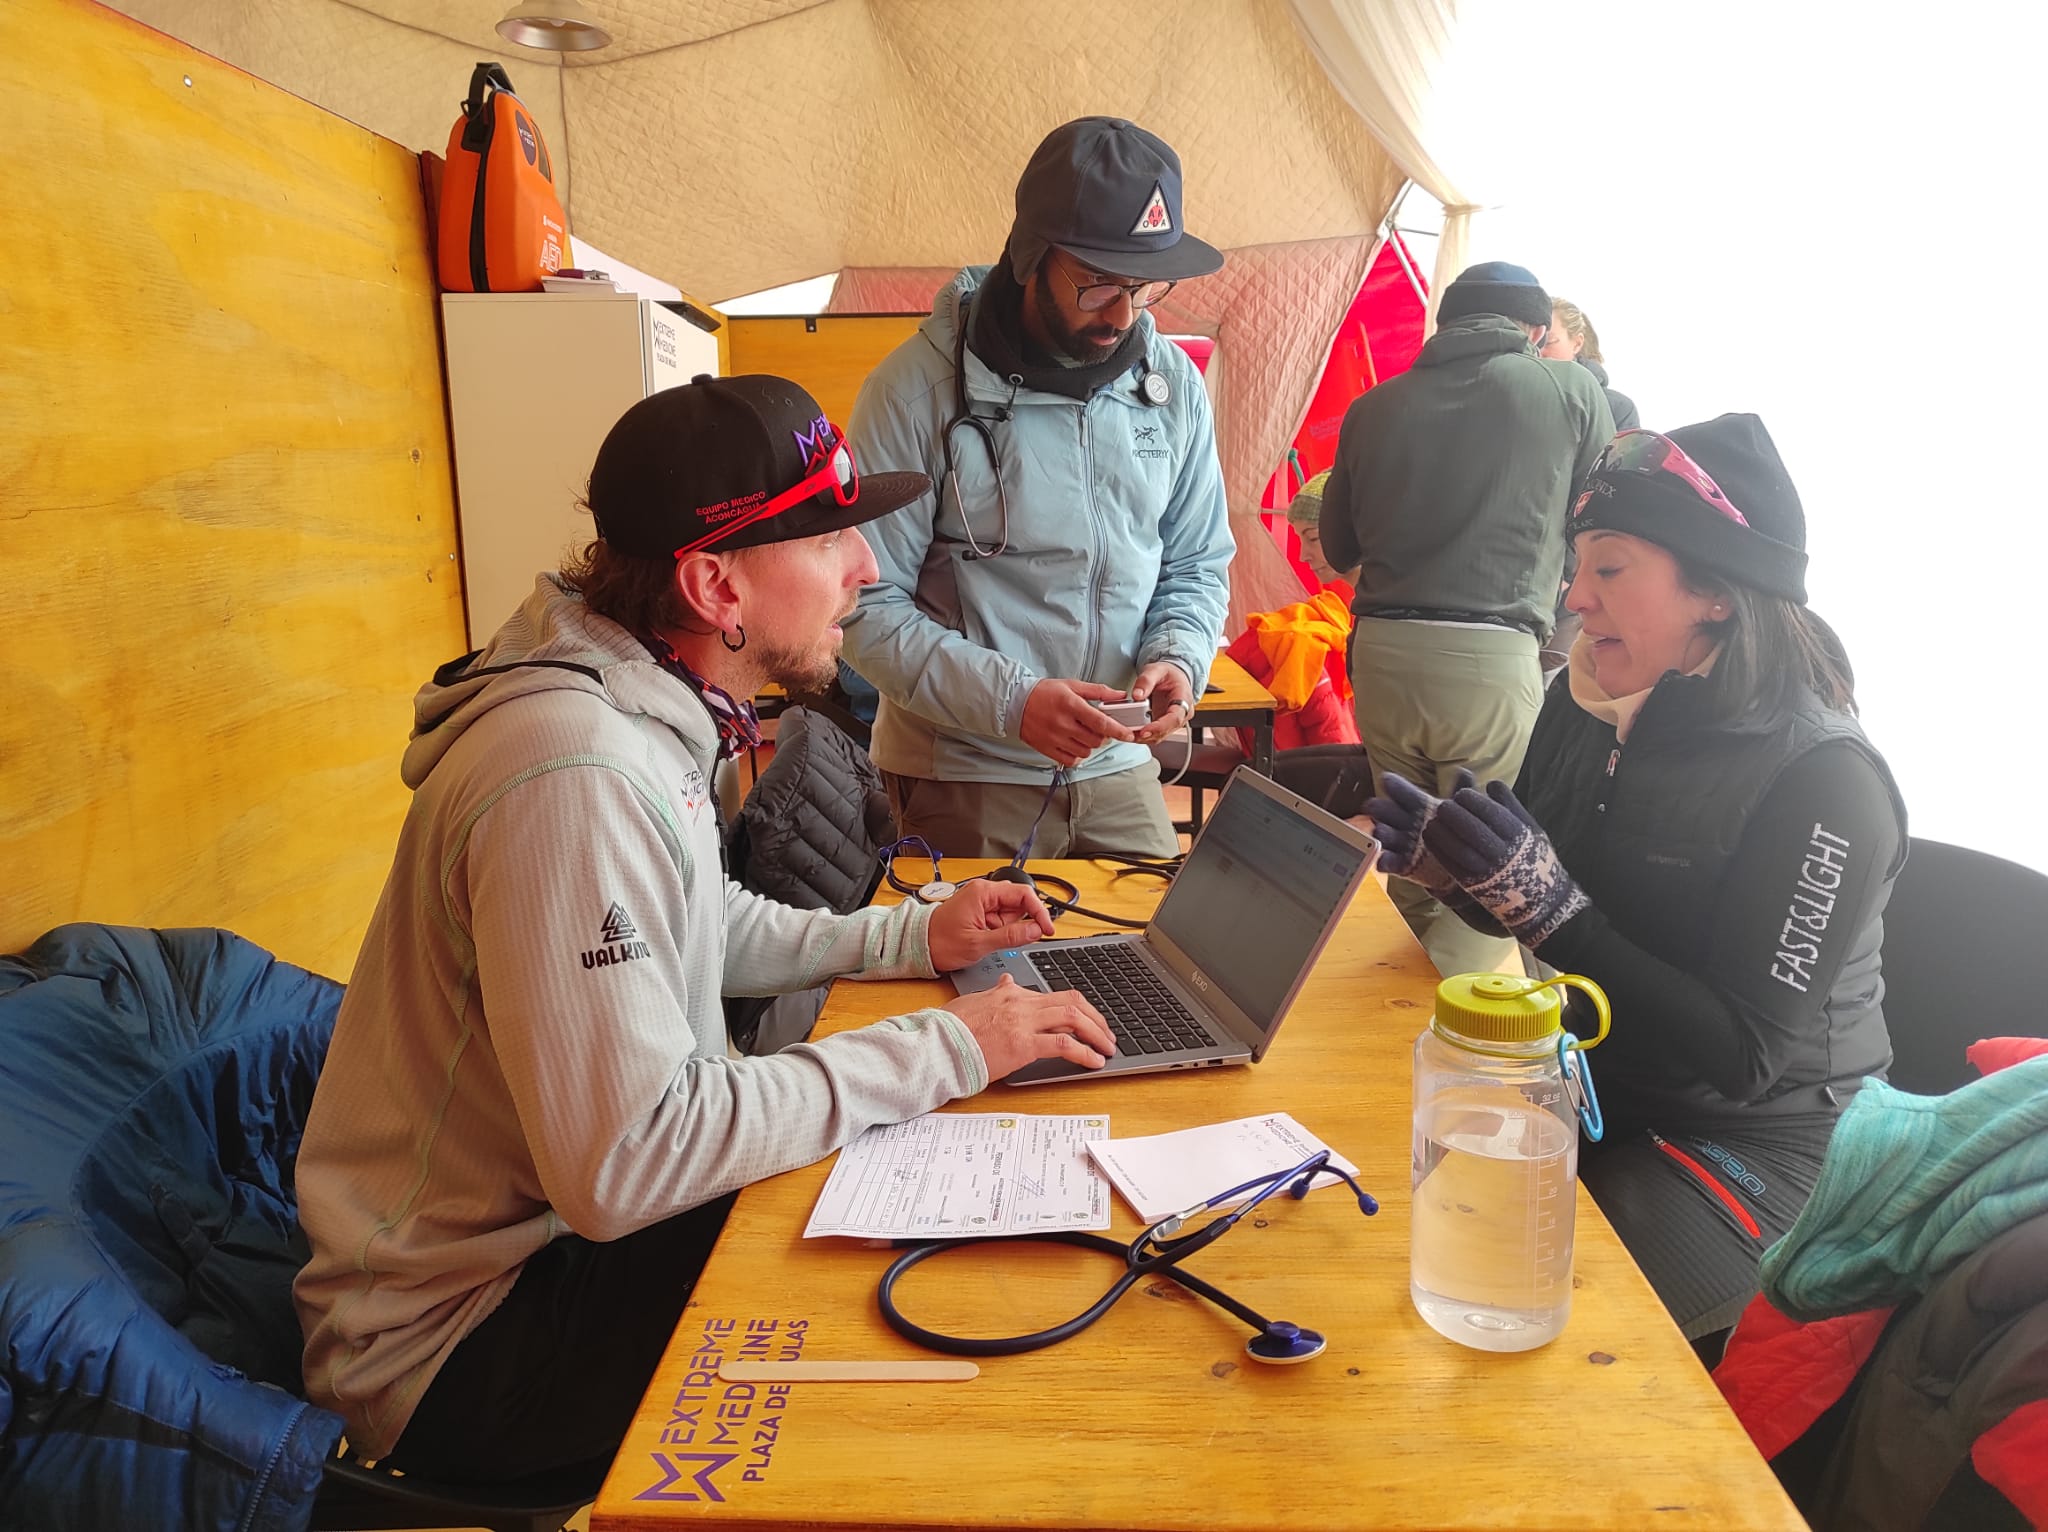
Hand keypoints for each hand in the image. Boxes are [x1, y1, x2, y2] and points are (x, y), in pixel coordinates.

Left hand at [925, 879, 1054, 972]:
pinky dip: (1001, 930)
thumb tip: (1036, 930)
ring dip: (1009, 928)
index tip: (1047, 929)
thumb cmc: (940, 941)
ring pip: (1011, 912)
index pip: (1024, 894)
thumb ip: (1011, 936)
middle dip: (1021, 922)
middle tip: (1012, 940)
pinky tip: (988, 938)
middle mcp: (984, 892)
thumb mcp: (980, 943)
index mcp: (984, 893)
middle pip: (1019, 902)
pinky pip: (1001, 918)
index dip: (1039, 911)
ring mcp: (982, 901)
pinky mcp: (980, 911)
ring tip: (990, 940)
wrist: (919, 946)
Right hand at [946, 974, 1116, 1079]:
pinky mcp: (1023, 1045)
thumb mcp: (974, 1001)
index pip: (1054, 995)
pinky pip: (1064, 1045)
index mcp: (1011, 993)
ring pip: (1073, 1018)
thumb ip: (995, 992)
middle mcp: (1021, 1003)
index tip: (1087, 1020)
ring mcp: (1023, 1022)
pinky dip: (1085, 1052)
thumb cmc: (949, 1029)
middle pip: (1072, 1002)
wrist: (936, 1044)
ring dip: (1096, 1034)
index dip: (1077, 1008)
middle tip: (1106, 1033)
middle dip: (1095, 1018)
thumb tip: (1006, 982)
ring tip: (1107, 1048)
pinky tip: (1094, 1061)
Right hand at [1020, 678, 1131, 767]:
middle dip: (1103, 736)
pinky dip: (1077, 755)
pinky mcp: (1047, 749)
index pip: (1100, 722)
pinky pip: (1071, 760)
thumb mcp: (1072, 685)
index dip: (1118, 730)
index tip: (1128, 735)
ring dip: (1090, 745)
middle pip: (1096, 740)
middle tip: (1098, 729)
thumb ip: (1098, 691)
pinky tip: (1073, 744)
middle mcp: (1063, 723)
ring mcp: (1054, 738)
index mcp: (1071, 705)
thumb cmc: (1046, 692)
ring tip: (1082, 734)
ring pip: (1085, 751)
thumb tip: (1120, 696)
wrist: (1016, 702)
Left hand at [1127, 661, 1194, 744]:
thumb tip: (1137, 695)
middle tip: (1129, 733)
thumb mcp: (1157, 670)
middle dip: (1147, 735)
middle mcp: (1182, 714)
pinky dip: (1142, 735)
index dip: (1160, 727)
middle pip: (1166, 731)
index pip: (1175, 718)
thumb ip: (1146, 680)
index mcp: (1184, 699)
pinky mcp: (1164, 726)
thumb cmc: (1168, 674)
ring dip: (1143, 737)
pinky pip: (1154, 734)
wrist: (1173, 678)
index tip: (1145, 731)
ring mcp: (1173, 722)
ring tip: (1127, 732)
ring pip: (1159, 736)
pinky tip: (1131, 730)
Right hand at [1363, 771, 1471, 893]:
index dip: (1395, 786)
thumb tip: (1463, 770)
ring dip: (1381, 834)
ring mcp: (1400, 844)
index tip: (1386, 779)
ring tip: (1379, 832)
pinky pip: (1390, 862)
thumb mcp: (1460, 809)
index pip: (1404, 793)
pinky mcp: (1400, 864)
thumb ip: (1461, 790)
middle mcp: (1404, 823)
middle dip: (1379, 808)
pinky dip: (1385, 862)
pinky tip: (1382, 862)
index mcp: (1417, 807)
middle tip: (1372, 805)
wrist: (1460, 863)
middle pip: (1387, 812)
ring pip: (1386, 836)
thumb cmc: (1456, 831)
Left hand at [1423, 780, 1589, 948]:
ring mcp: (1486, 871)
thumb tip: (1492, 783)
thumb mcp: (1531, 828)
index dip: (1472, 801)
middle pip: (1472, 829)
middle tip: (1443, 804)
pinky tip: (1431, 835)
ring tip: (1434, 818)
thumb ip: (1510, 805)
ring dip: (1442, 830)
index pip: (1491, 813)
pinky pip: (1451, 864)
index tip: (1461, 794)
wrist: (1541, 899)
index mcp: (1518, 836)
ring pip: (1458, 847)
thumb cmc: (1533, 856)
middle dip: (1454, 813)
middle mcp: (1502, 853)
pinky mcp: (1472, 885)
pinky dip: (1438, 848)